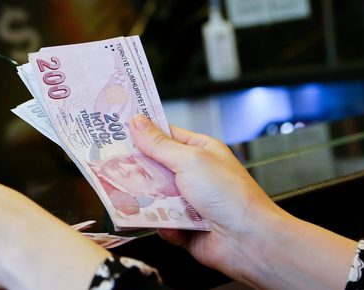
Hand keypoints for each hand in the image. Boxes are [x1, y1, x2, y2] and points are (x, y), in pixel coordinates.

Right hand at [129, 115, 356, 289]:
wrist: (249, 241)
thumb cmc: (230, 195)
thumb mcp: (190, 160)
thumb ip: (159, 144)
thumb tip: (138, 123)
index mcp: (200, 151)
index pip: (164, 136)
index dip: (142, 133)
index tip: (117, 130)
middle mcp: (193, 174)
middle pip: (153, 167)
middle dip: (137, 169)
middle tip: (114, 164)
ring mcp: (188, 201)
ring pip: (153, 196)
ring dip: (148, 199)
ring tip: (141, 198)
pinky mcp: (183, 227)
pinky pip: (160, 222)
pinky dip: (163, 225)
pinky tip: (171, 225)